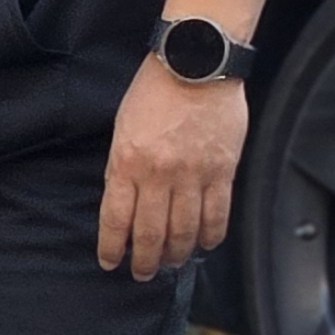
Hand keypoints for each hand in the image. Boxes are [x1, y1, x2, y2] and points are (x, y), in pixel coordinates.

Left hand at [99, 57, 245, 278]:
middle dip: (145, 261)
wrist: (196, 62)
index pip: (116, 220)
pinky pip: (218, 214)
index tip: (111, 262)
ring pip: (184, 230)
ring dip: (176, 253)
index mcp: (127, 162)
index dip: (112, 248)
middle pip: (150, 233)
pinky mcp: (223, 170)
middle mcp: (159, 174)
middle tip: (143, 273)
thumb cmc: (156, 89)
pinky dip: (211, 235)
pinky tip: (205, 244)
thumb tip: (127, 203)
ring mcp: (194, 174)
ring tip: (172, 262)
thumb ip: (124, 167)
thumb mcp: (124, 127)